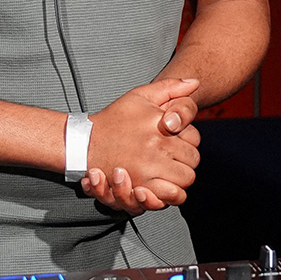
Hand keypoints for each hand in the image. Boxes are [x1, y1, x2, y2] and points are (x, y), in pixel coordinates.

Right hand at [80, 80, 201, 214]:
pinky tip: (163, 187)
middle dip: (186, 161)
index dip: (189, 142)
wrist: (85, 142)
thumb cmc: (115, 118)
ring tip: (169, 173)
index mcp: (161, 128)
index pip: (194, 140)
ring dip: (180, 179)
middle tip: (174, 159)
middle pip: (192, 163)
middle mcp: (157, 149)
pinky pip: (167, 198)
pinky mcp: (138, 187)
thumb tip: (195, 81)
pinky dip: (169, 196)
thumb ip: (171, 87)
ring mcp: (148, 170)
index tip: (177, 141)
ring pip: (184, 182)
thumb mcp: (141, 95)